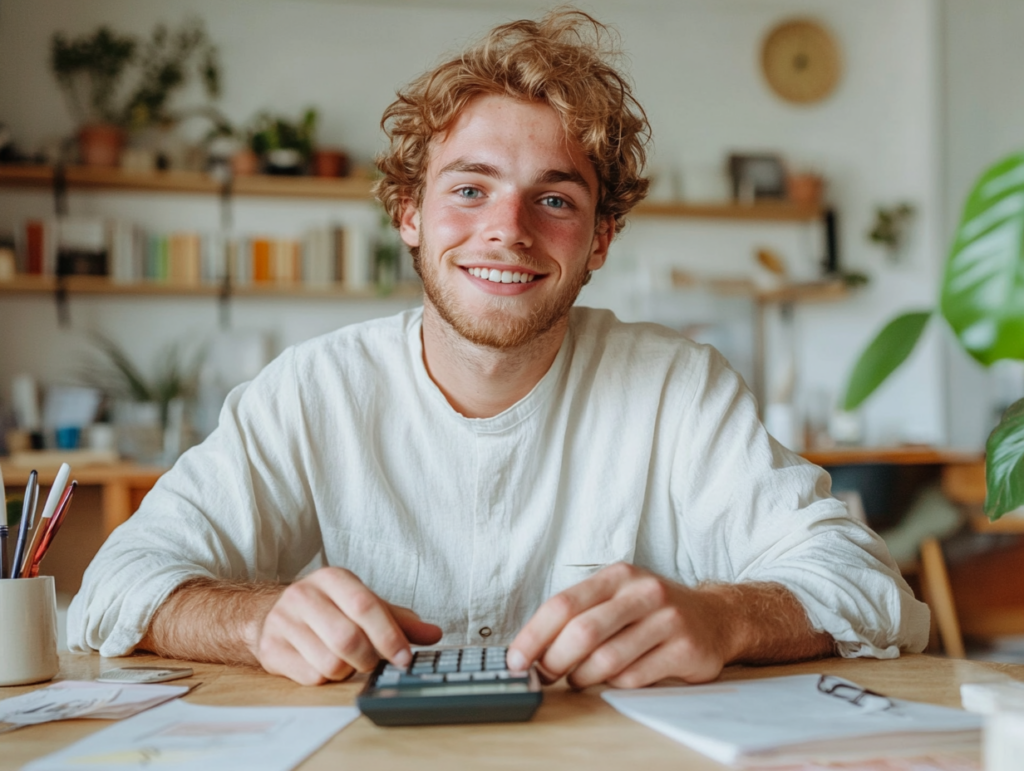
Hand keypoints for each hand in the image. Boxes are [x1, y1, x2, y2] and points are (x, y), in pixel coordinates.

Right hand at [252, 567, 442, 684]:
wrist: (272, 615)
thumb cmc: (329, 610)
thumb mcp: (363, 605)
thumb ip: (399, 620)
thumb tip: (434, 634)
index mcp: (332, 578)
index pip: (365, 607)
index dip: (389, 636)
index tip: (404, 658)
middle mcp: (304, 595)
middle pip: (347, 639)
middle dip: (368, 659)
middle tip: (373, 662)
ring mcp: (283, 622)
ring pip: (330, 663)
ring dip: (347, 670)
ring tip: (346, 660)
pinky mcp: (270, 650)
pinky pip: (311, 677)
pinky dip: (327, 679)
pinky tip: (324, 665)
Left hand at [507, 563, 733, 688]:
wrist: (716, 618)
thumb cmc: (652, 611)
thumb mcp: (618, 597)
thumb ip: (580, 615)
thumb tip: (531, 649)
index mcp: (618, 575)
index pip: (564, 604)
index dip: (534, 635)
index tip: (517, 660)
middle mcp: (643, 592)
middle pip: (583, 632)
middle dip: (555, 661)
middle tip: (545, 675)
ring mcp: (666, 620)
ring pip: (607, 659)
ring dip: (583, 677)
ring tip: (579, 678)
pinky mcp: (684, 649)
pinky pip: (635, 677)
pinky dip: (615, 684)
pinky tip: (615, 678)